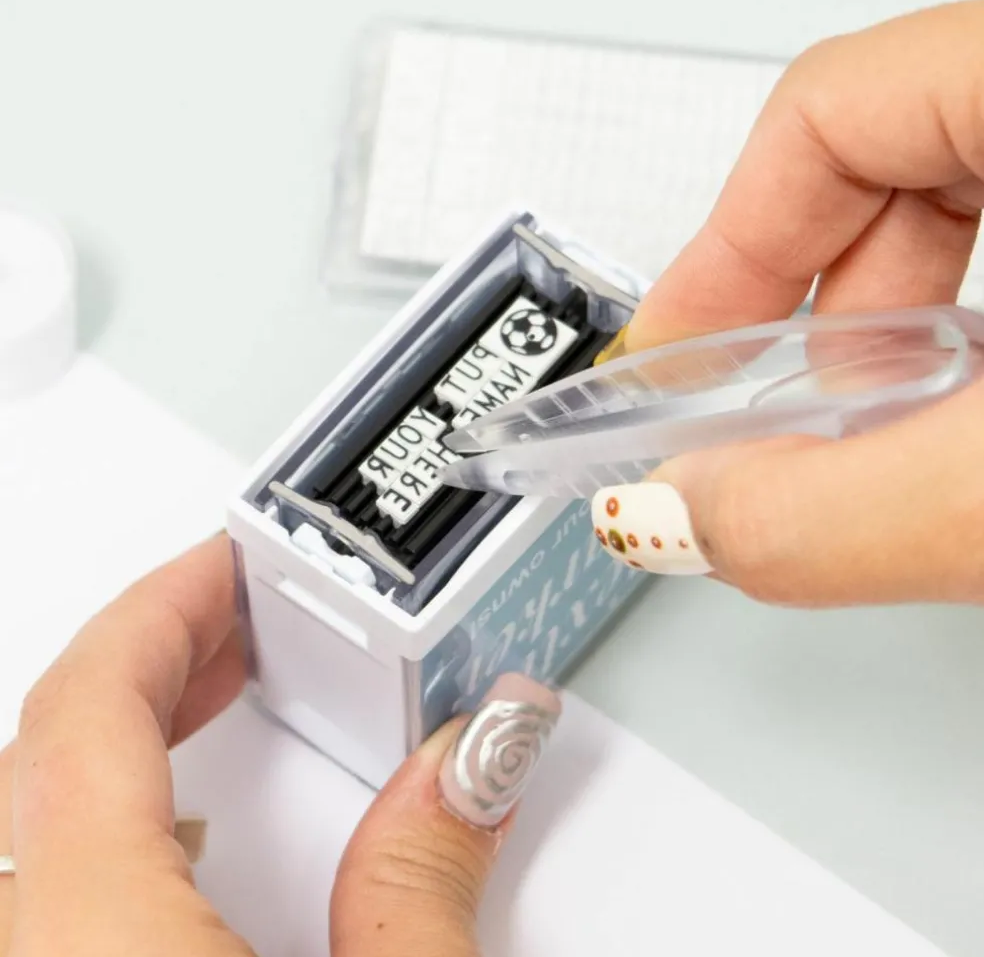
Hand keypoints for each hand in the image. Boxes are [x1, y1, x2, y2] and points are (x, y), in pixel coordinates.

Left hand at [0, 535, 558, 955]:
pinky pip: (46, 900)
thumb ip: (421, 882)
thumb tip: (464, 767)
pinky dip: (106, 832)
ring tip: (210, 703)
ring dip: (121, 744)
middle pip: (43, 757)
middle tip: (236, 618)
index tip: (226, 565)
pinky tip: (182, 849)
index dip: (159, 611)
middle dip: (148, 662)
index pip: (83, 716)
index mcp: (89, 945)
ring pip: (31, 826)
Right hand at [591, 0, 983, 607]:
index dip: (724, 250)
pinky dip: (965, 327)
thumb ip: (838, 515)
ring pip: (960, 194)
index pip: (828, 110)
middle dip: (802, 309)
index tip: (671, 366)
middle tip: (762, 423)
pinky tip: (954, 410)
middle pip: (882, 154)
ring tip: (867, 430)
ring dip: (886, 328)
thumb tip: (681, 515)